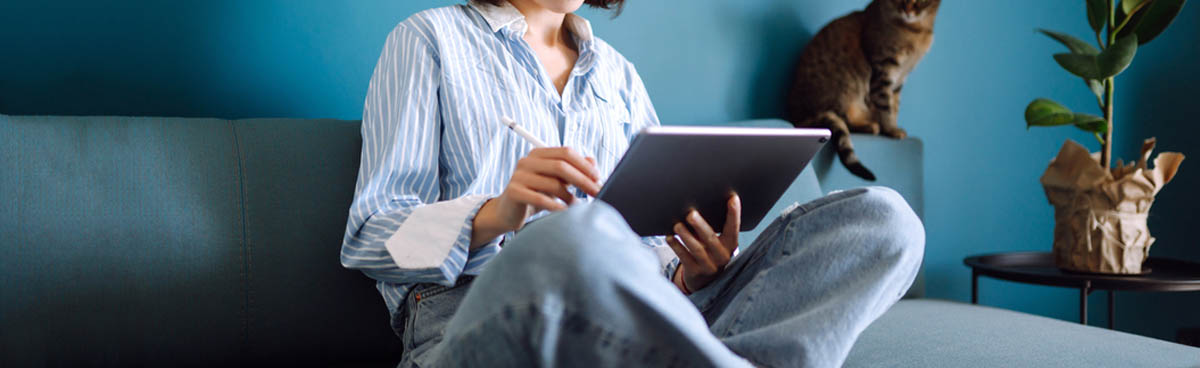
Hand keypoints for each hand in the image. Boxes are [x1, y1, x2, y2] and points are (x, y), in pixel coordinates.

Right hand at [472, 147, 599, 246]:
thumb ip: (573, 169)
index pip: (566, 152)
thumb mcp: (556, 180)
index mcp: (538, 154)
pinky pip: (541, 199)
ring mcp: (519, 176)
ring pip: (553, 184)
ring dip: (570, 197)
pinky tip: (564, 212)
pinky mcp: (514, 192)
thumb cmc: (536, 194)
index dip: (584, 165)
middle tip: (596, 192)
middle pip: (561, 166)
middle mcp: (527, 161)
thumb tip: (593, 162)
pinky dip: (556, 207)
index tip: (598, 178)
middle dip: (582, 180)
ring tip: (576, 206)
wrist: (509, 211)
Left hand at [667, 194, 740, 292]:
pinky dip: (676, 246)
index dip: (734, 214)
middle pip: (711, 239)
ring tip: (677, 225)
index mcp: (730, 245)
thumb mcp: (717, 242)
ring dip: (686, 236)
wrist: (705, 280)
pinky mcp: (695, 272)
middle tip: (691, 214)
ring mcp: (709, 266)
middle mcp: (722, 256)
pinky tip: (669, 237)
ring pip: (697, 249)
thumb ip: (711, 227)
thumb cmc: (710, 251)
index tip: (733, 198)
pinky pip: (684, 257)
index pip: (734, 228)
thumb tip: (696, 206)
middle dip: (700, 226)